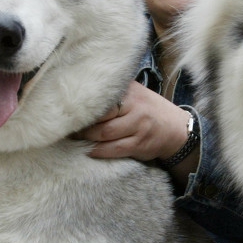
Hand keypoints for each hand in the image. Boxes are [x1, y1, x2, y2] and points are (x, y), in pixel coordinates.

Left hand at [74, 81, 189, 161]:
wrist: (177, 130)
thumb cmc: (149, 110)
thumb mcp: (136, 94)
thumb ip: (114, 92)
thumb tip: (81, 92)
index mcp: (130, 90)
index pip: (101, 95)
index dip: (83, 104)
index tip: (67, 109)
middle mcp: (135, 106)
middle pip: (100, 116)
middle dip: (81, 123)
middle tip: (65, 126)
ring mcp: (138, 126)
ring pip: (104, 133)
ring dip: (86, 138)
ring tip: (73, 138)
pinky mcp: (139, 144)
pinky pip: (114, 149)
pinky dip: (98, 151)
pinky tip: (88, 151)